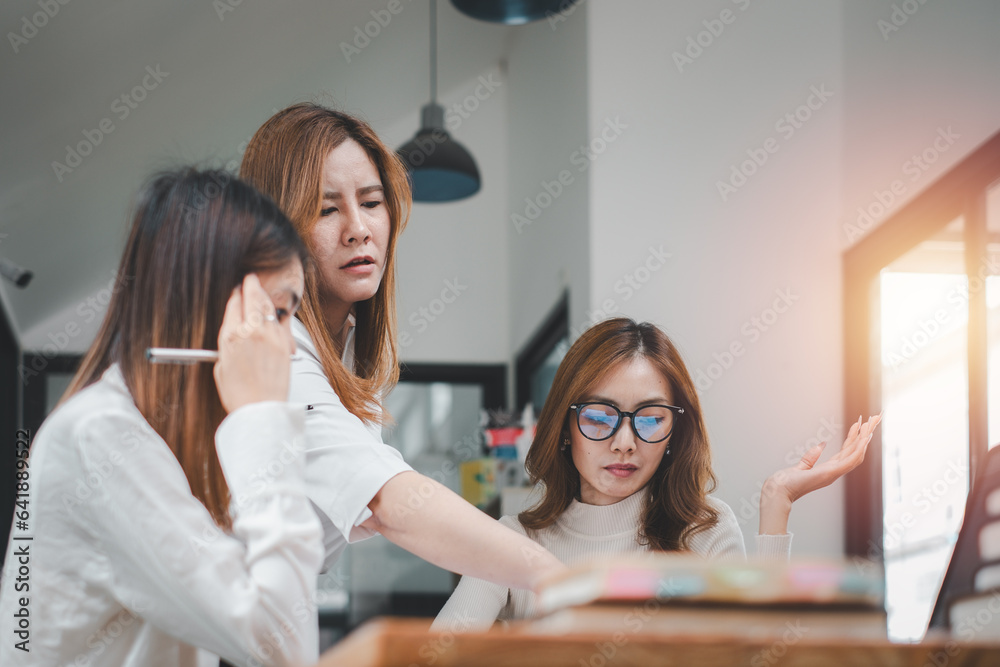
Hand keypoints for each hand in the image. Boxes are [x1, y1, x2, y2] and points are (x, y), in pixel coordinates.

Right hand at [214, 274, 291, 412]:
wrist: (261, 408)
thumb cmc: (239, 393)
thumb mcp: (222, 366)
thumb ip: (227, 343)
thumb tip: (233, 331)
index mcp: (230, 336)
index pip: (233, 303)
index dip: (235, 293)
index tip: (236, 289)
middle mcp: (250, 332)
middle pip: (251, 297)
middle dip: (250, 284)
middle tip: (250, 278)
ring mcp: (270, 336)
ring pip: (267, 306)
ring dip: (263, 295)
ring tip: (260, 289)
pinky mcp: (284, 343)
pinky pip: (279, 322)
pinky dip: (274, 314)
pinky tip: (272, 311)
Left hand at [758, 414, 880, 534]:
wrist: (780, 490)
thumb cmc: (788, 482)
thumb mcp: (803, 465)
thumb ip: (812, 456)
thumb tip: (821, 444)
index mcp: (830, 469)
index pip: (847, 451)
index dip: (855, 437)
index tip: (859, 424)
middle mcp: (836, 471)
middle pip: (856, 451)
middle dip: (865, 435)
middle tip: (874, 419)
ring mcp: (835, 472)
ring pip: (857, 453)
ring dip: (865, 438)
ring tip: (871, 423)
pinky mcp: (832, 472)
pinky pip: (850, 459)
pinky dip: (859, 449)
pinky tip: (865, 438)